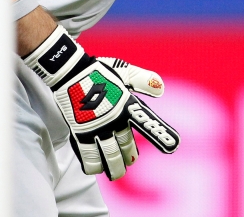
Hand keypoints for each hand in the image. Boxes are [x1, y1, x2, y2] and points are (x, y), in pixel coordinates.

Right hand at [23, 26, 179, 179]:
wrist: (70, 71)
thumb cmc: (99, 70)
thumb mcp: (125, 71)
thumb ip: (143, 80)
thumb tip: (161, 89)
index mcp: (127, 105)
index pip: (147, 123)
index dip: (161, 135)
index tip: (174, 146)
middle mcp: (113, 120)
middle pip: (126, 147)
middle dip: (129, 157)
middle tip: (131, 161)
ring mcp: (96, 128)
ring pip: (109, 156)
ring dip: (114, 167)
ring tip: (116, 172)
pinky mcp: (80, 133)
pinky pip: (88, 157)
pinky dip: (93, 165)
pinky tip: (96, 168)